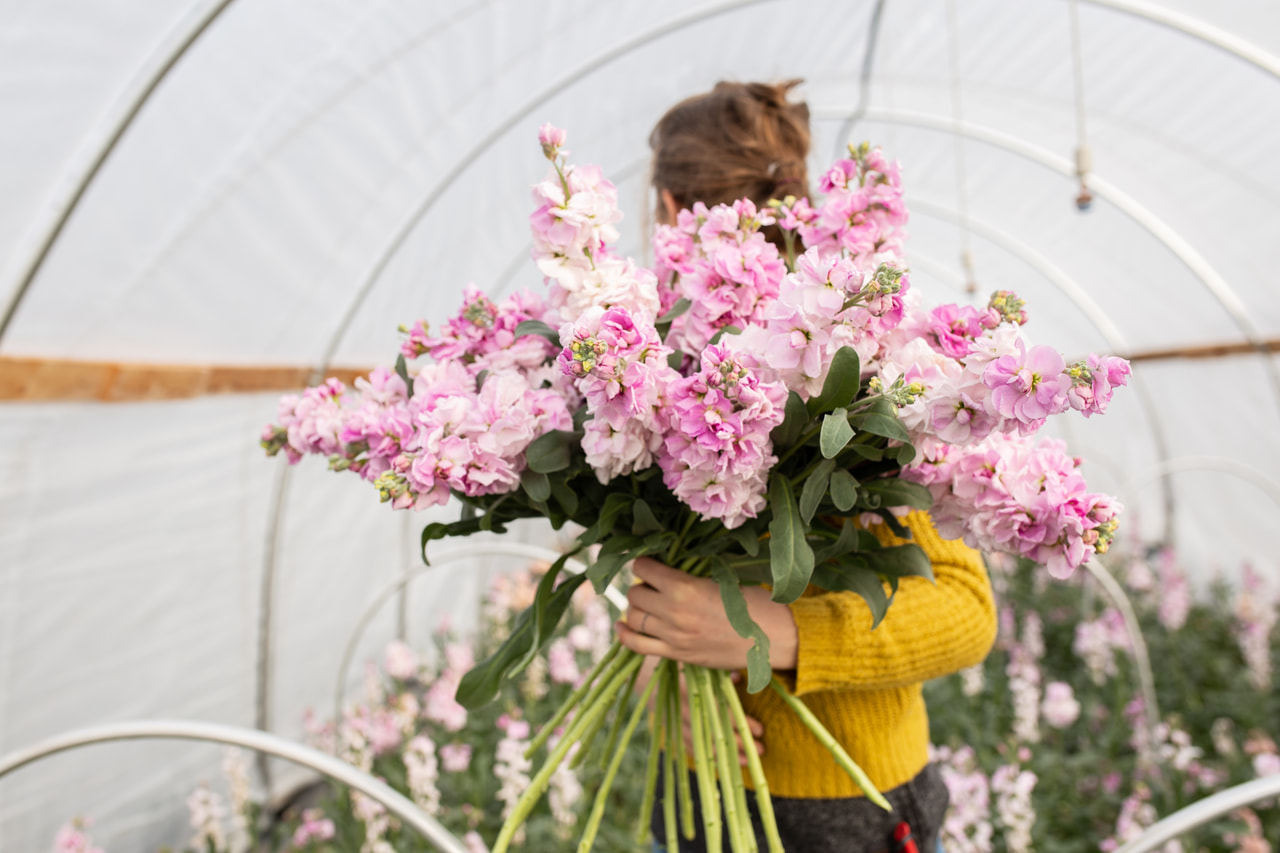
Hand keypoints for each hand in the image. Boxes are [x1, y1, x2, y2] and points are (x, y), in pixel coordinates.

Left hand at [615, 557, 798, 670]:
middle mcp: (674, 613)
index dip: (645, 562)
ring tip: (647, 601)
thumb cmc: (754, 603)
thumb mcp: (724, 578)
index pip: (645, 568)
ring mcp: (674, 637)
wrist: (773, 639)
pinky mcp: (677, 654)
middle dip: (641, 585)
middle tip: (653, 583)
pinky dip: (625, 633)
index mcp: (686, 588)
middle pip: (635, 593)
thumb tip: (667, 561)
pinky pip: (637, 645)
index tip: (650, 561)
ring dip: (636, 607)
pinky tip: (623, 625)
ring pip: (634, 617)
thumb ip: (692, 573)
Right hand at [632, 655, 764, 764]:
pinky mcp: (669, 727)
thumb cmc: (675, 660)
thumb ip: (717, 670)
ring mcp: (674, 720)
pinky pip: (688, 745)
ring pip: (702, 743)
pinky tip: (720, 764)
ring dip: (725, 755)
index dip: (741, 723)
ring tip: (745, 762)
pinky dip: (704, 755)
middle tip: (760, 750)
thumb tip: (738, 679)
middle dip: (739, 743)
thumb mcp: (696, 660)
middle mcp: (682, 708)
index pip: (722, 711)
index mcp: (690, 689)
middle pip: (714, 731)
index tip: (760, 731)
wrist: (641, 667)